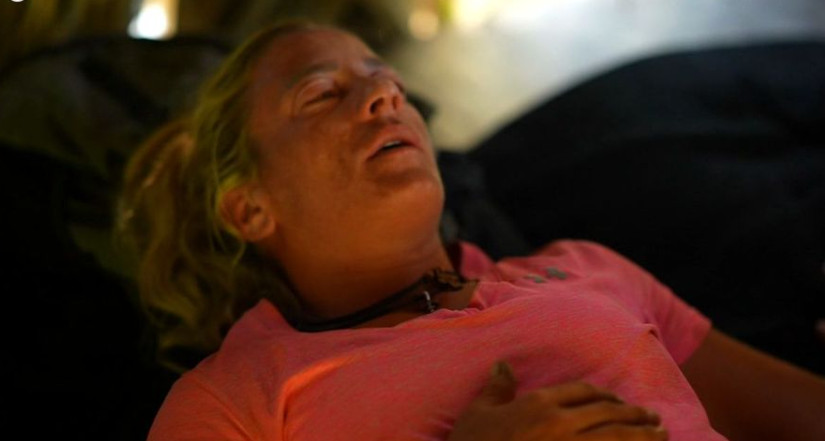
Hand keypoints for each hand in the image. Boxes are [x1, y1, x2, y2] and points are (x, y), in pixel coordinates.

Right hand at [448, 362, 667, 440]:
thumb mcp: (477, 414)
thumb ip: (496, 389)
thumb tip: (503, 365)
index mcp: (541, 406)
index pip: (583, 392)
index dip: (604, 395)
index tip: (616, 401)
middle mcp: (563, 426)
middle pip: (609, 414)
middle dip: (635, 415)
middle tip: (653, 418)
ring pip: (619, 439)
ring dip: (645, 436)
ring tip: (662, 435)